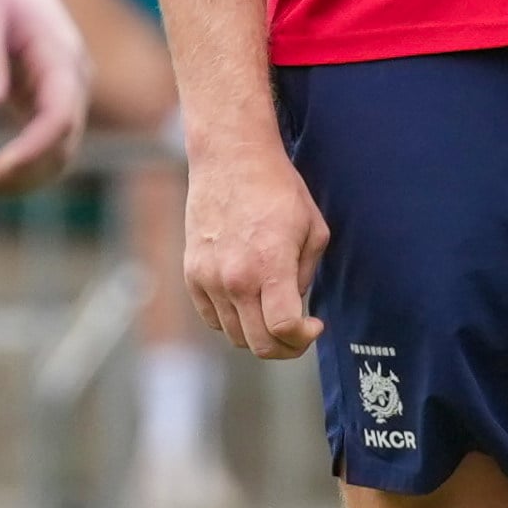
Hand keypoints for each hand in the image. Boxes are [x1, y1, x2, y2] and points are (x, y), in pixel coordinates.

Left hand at [0, 0, 90, 195]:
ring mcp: (66, 94)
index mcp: (59, 56)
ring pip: (59, 153)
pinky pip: (47, 147)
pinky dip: (22, 168)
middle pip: (63, 143)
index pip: (60, 114)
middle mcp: (73, 80)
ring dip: (23, 177)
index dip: (34, 148)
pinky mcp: (51, 103)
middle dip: (23, 172)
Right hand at [185, 138, 328, 359]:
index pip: (283, 329)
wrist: (230, 158)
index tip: (314, 325)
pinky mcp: (192, 274)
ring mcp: (209, 278)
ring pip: (234, 335)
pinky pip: (212, 318)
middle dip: (284, 349)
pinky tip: (249, 302)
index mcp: (270, 265)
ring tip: (274, 314)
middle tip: (298, 335)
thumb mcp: (312, 229)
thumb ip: (305, 275)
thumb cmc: (278, 189)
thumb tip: (295, 305)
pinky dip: (232, 320)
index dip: (303, 338)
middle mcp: (235, 278)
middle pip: (258, 343)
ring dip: (258, 334)